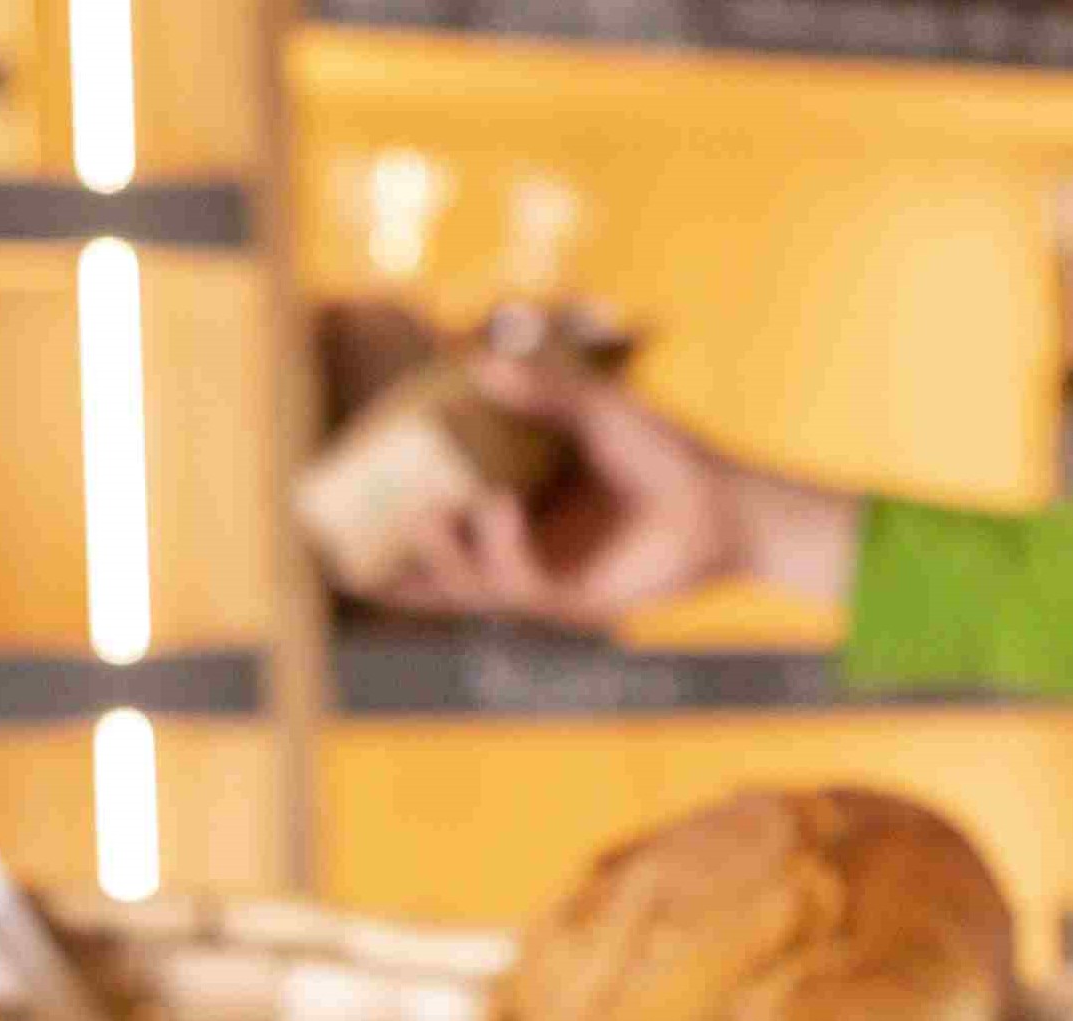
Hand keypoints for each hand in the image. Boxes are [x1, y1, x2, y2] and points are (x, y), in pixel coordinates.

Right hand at [371, 356, 864, 626]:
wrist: (723, 502)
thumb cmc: (664, 453)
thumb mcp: (595, 410)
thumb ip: (541, 390)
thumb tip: (474, 364)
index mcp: (520, 513)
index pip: (446, 526)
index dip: (397, 525)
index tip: (349, 509)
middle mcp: (528, 552)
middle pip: (445, 571)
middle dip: (405, 554)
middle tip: (380, 513)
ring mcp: (550, 582)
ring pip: (472, 586)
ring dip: (445, 552)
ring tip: (434, 511)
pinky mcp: (577, 604)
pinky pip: (520, 585)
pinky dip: (502, 548)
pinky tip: (498, 509)